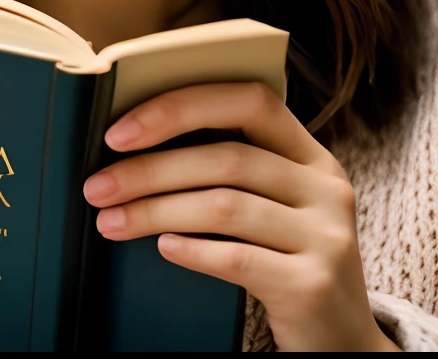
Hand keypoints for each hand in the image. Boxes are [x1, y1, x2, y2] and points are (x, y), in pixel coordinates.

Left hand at [80, 82, 396, 351]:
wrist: (340, 339)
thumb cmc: (285, 262)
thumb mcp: (275, 207)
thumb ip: (230, 173)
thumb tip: (133, 148)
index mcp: (310, 156)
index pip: (250, 101)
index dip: (180, 108)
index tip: (119, 132)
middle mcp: (325, 188)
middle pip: (226, 159)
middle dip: (149, 170)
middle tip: (97, 188)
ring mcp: (325, 236)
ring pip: (224, 207)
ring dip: (155, 212)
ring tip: (111, 222)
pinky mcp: (311, 284)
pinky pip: (237, 258)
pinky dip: (191, 251)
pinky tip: (162, 249)